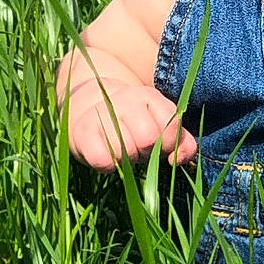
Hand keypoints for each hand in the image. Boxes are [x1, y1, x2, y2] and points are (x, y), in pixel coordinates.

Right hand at [66, 82, 196, 170]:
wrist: (89, 111)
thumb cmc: (133, 125)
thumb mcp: (160, 126)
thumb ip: (181, 142)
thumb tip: (178, 159)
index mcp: (150, 97)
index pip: (171, 127)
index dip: (169, 144)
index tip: (159, 144)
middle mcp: (126, 100)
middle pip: (148, 139)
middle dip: (146, 152)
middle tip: (137, 148)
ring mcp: (102, 113)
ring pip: (126, 151)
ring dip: (127, 159)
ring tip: (121, 150)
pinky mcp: (82, 132)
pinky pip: (103, 161)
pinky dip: (109, 166)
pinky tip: (106, 155)